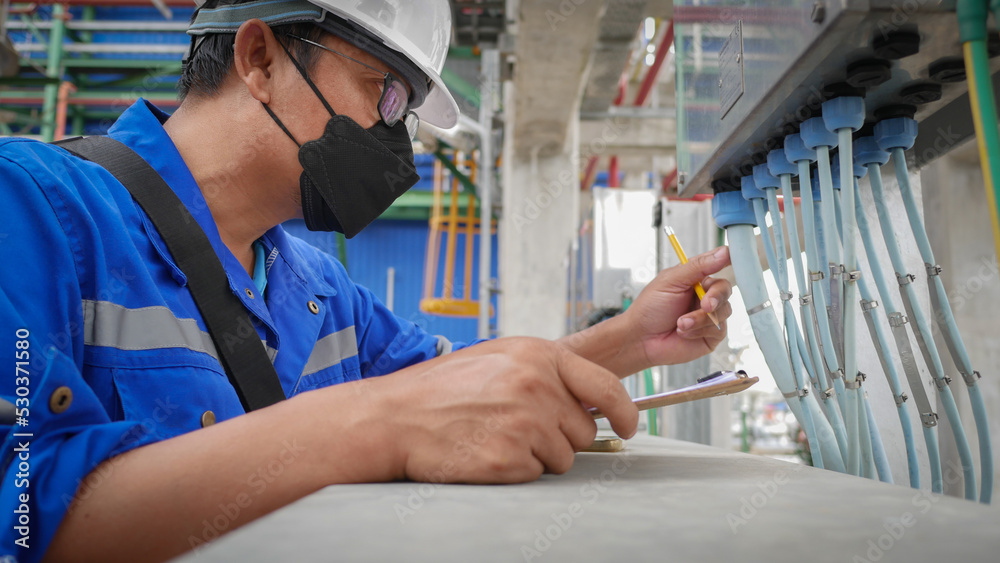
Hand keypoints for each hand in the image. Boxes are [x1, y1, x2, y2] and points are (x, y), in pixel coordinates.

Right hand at [373, 337, 637, 483]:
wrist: (395, 416)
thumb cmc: (443, 388)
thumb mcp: (499, 358)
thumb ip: (546, 370)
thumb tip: (590, 396)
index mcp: (538, 356)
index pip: (604, 387)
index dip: (624, 412)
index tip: (629, 426)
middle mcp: (537, 386)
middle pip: (584, 429)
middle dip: (560, 435)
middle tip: (518, 426)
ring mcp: (524, 424)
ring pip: (563, 458)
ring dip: (536, 455)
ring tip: (495, 435)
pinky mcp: (509, 459)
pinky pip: (534, 475)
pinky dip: (514, 470)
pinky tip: (485, 451)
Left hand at [624, 246, 732, 367]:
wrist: (641, 339)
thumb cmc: (649, 308)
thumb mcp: (671, 281)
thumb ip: (698, 266)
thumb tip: (723, 252)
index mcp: (695, 278)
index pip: (717, 264)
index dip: (727, 260)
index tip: (730, 259)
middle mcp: (704, 294)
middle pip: (725, 288)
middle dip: (716, 296)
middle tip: (705, 305)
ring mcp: (709, 315)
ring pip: (724, 310)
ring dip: (701, 318)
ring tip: (681, 323)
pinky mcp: (711, 334)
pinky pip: (718, 329)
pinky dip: (699, 329)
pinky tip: (683, 331)